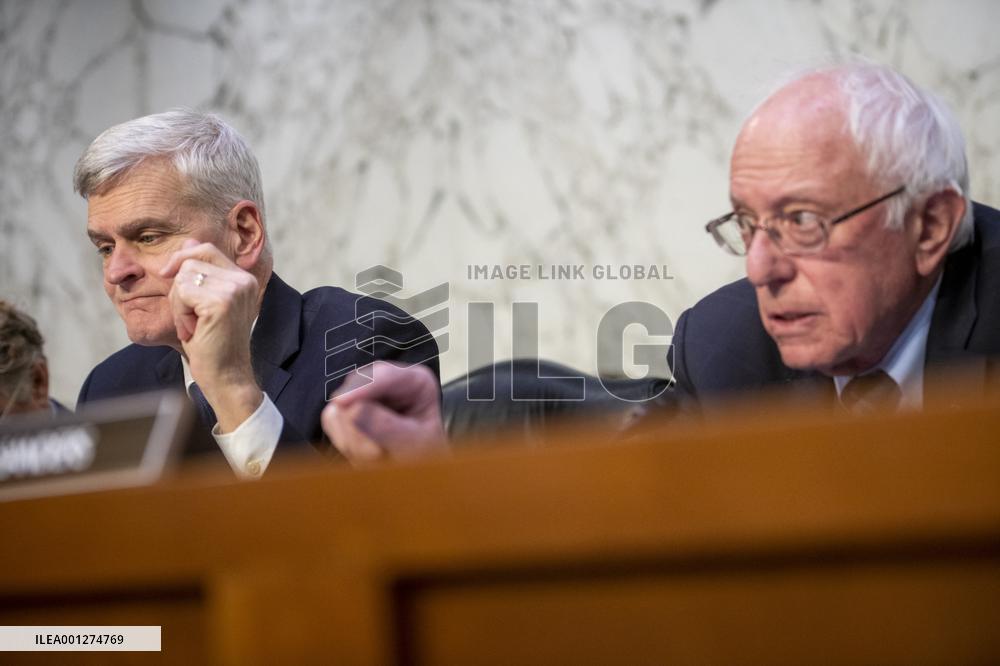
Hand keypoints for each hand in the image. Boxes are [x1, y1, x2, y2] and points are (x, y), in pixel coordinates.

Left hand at [160, 239, 262, 432]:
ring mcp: (235, 289)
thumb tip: (190, 239)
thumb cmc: (212, 344)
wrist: (226, 376)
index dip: (182, 258)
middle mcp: (243, 280)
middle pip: (191, 260)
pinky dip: (180, 313)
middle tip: (188, 316)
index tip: (168, 277)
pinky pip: (182, 292)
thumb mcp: (204, 303)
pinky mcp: (222, 302)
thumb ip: (201, 272)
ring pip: (184, 276)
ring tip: (193, 325)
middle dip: (179, 287)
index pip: (206, 249)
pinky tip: (193, 331)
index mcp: (244, 278)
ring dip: (178, 304)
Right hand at [321, 361, 446, 463]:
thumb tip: (352, 410)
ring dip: (354, 440)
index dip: (362, 387)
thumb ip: (387, 427)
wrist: (416, 471)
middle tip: (379, 455)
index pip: (386, 376)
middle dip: (361, 428)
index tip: (342, 401)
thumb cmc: (424, 456)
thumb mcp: (415, 443)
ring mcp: (365, 394)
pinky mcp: (347, 409)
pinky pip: (331, 422)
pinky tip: (366, 453)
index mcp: (416, 383)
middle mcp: (388, 383)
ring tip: (379, 457)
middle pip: (356, 392)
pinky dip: (345, 442)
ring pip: (340, 409)